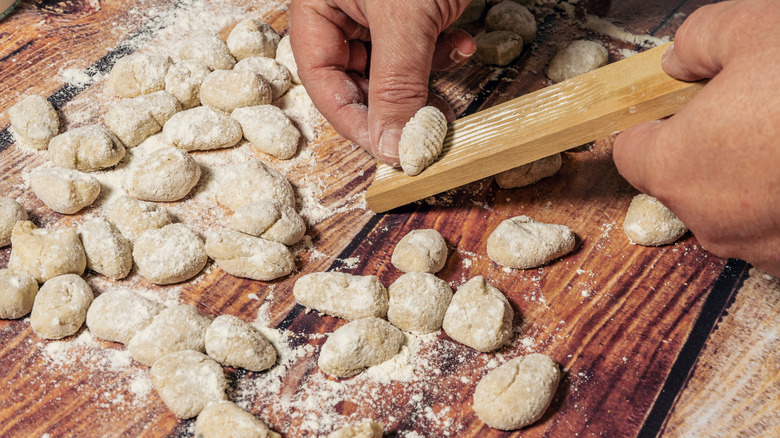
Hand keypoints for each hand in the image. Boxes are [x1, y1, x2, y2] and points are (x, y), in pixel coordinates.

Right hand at [289, 0, 474, 165]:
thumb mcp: (404, 18)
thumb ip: (396, 83)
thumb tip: (391, 145)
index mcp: (319, 7)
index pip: (323, 81)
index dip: (354, 121)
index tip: (387, 150)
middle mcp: (342, 10)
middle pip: (358, 79)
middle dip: (398, 106)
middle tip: (425, 130)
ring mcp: (378, 8)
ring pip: (395, 67)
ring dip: (426, 83)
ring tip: (448, 99)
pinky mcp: (414, 6)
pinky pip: (421, 43)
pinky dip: (443, 51)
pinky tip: (463, 45)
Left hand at [613, 0, 779, 275]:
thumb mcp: (753, 28)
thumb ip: (697, 41)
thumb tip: (679, 61)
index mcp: (676, 166)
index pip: (632, 152)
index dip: (651, 122)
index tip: (675, 104)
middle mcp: (710, 219)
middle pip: (684, 180)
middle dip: (706, 145)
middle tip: (752, 107)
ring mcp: (761, 248)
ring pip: (735, 205)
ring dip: (753, 175)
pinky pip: (778, 224)